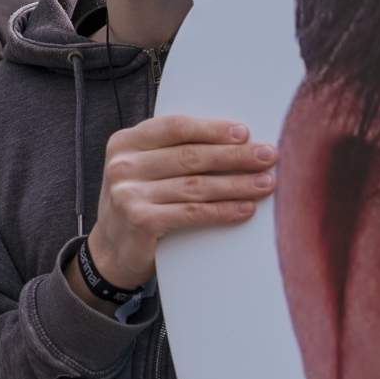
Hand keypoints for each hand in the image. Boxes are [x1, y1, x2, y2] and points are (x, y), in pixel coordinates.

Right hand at [79, 116, 276, 299]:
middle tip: (269, 156)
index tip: (245, 133)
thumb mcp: (142, 168)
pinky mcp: (140, 220)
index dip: (212, 129)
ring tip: (266, 183)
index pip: (175, 127)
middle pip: (190, 155)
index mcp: (125, 142)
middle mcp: (123, 164)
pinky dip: (223, 210)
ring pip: (195, 185)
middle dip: (235, 155)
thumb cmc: (138, 202)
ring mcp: (128, 193)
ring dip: (236, 184)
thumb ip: (171, 151)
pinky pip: (192, 212)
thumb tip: (234, 139)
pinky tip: (245, 209)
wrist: (110, 251)